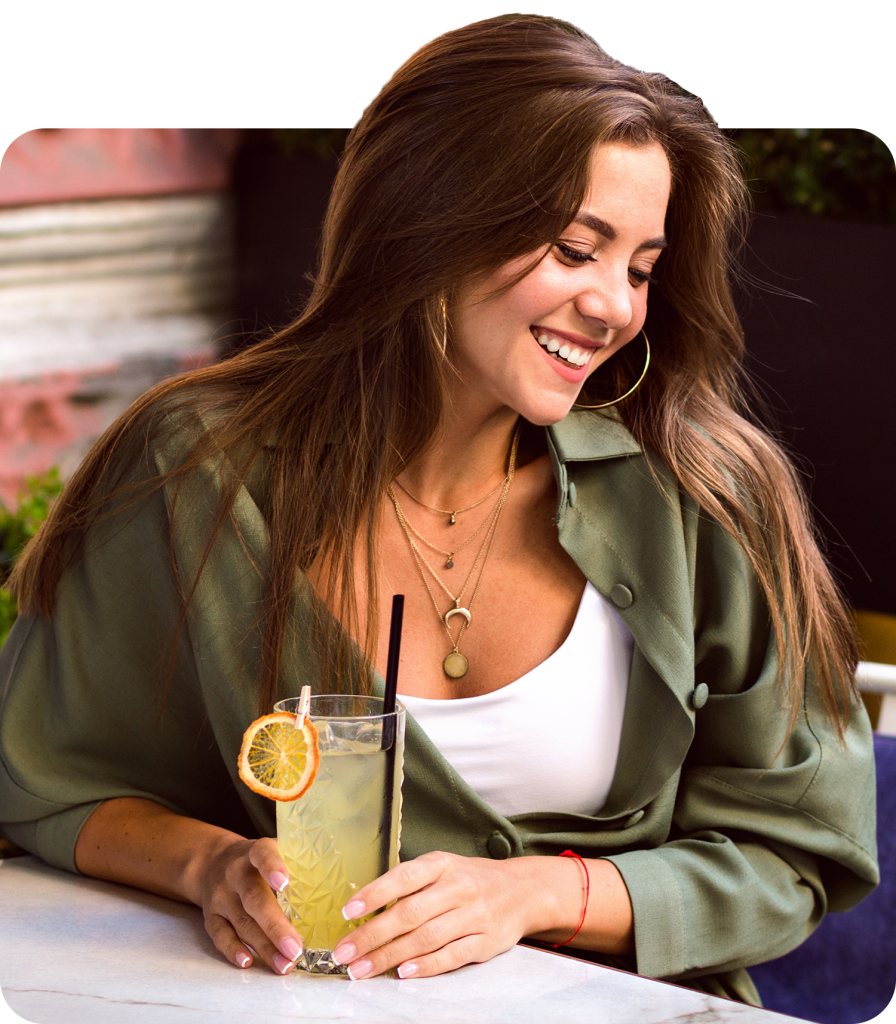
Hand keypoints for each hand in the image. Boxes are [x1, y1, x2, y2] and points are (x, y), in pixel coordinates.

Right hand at [196, 834, 304, 974]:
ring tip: (285, 964)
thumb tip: (339, 883)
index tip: (285, 883)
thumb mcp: (275, 850)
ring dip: (264, 946)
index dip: (273, 867)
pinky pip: (220, 935)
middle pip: (254, 899)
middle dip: (276, 927)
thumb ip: (298, 863)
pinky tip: (249, 962)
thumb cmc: (257, 861)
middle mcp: (235, 873)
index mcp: (255, 851)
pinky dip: (233, 950)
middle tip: (296, 948)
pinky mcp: (210, 915)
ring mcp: (221, 895)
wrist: (212, 861)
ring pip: (241, 922)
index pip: (263, 855)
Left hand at [329, 851, 575, 979]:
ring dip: (390, 956)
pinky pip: (451, 956)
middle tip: (345, 952)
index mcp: (442, 864)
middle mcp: (458, 887)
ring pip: (425, 938)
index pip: (404, 877)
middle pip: (409, 913)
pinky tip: (403, 972)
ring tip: (363, 969)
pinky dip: (425, 966)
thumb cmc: (471, 879)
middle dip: (372, 936)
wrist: (523, 890)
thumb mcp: (443, 868)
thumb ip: (411, 885)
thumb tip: (367, 908)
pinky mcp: (485, 941)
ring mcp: (473, 915)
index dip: (374, 894)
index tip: (349, 912)